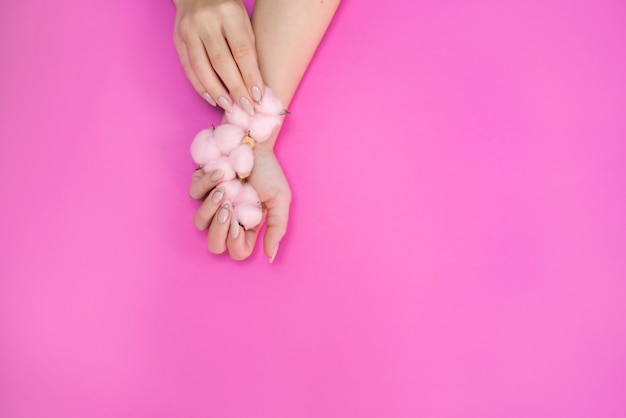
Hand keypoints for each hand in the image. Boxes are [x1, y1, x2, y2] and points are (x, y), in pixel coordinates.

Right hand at [173, 0, 264, 112]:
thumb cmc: (227, 9)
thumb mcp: (244, 20)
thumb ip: (248, 48)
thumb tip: (255, 85)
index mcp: (229, 13)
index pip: (242, 51)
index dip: (251, 77)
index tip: (259, 97)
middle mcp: (206, 21)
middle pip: (222, 62)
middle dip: (236, 89)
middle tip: (246, 108)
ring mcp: (189, 29)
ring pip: (202, 68)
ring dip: (217, 92)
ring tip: (229, 106)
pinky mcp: (177, 38)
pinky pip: (188, 67)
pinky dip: (200, 86)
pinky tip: (212, 98)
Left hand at [189, 143, 290, 261]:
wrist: (254, 140)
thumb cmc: (268, 170)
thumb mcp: (280, 200)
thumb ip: (277, 229)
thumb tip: (271, 257)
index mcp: (248, 225)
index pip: (237, 252)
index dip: (236, 244)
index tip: (241, 226)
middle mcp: (228, 218)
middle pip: (214, 246)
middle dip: (219, 232)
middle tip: (228, 211)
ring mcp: (212, 203)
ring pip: (199, 223)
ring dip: (211, 207)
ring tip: (225, 190)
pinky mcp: (200, 185)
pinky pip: (194, 194)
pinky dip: (207, 183)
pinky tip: (222, 172)